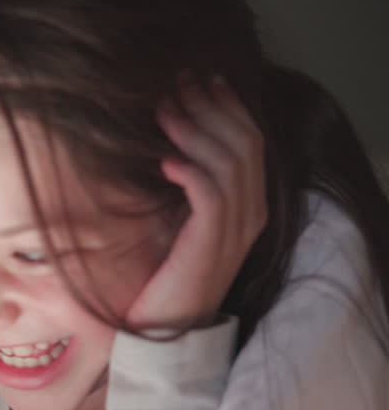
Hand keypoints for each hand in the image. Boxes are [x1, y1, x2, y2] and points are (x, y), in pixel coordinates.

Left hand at [126, 77, 265, 331]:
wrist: (161, 331)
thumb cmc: (162, 274)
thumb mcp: (174, 220)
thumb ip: (181, 184)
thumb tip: (162, 139)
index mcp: (246, 203)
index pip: (248, 139)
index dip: (224, 104)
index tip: (193, 78)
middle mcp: (250, 212)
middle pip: (244, 141)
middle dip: (209, 107)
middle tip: (175, 85)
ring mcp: (235, 229)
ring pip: (231, 161)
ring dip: (195, 130)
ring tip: (163, 112)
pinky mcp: (212, 244)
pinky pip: (211, 194)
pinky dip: (190, 170)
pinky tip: (165, 161)